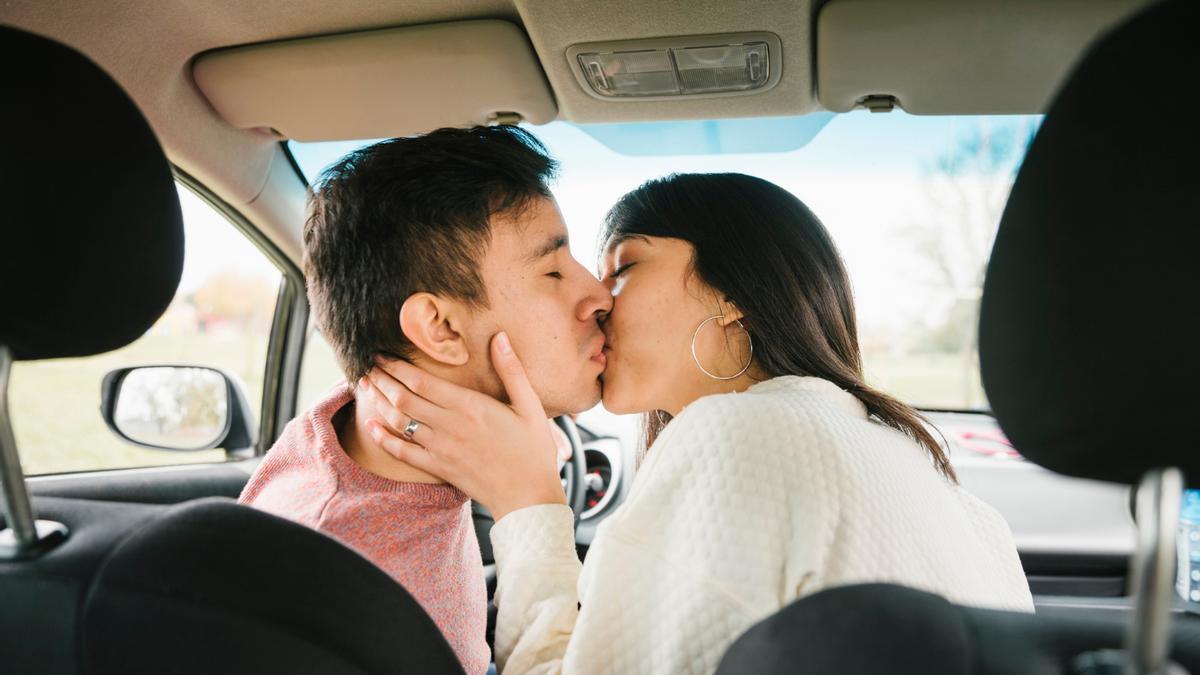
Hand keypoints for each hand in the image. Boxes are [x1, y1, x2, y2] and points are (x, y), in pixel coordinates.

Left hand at [357, 331, 566, 521]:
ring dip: (379, 401)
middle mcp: (449, 425)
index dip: (397, 366)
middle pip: (403, 397)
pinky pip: (402, 452)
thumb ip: (511, 370)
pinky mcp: (438, 468)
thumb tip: (500, 337)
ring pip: (399, 421)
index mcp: (470, 406)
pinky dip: (383, 438)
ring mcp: (440, 449)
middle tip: (368, 366)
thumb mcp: (529, 405)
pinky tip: (371, 425)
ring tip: (366, 386)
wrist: (528, 496)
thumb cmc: (533, 450)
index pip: (422, 380)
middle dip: (382, 379)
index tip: (383, 354)